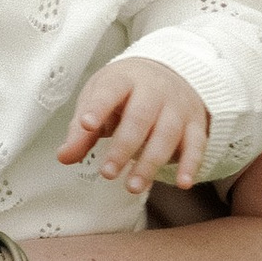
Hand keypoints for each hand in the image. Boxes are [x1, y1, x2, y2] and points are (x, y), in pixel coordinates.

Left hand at [61, 54, 210, 195]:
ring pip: (167, 134)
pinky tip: (183, 184)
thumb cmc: (125, 92)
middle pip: (140, 117)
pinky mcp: (195, 124)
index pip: (110, 91)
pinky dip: (191, 165)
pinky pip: (196, 144)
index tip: (86, 124)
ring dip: (151, 163)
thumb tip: (64, 157)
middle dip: (124, 147)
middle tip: (108, 173)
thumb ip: (81, 129)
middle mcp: (154, 90)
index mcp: (124, 79)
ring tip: (133, 187)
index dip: (98, 107)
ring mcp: (178, 107)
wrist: (170, 73)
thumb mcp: (99, 99)